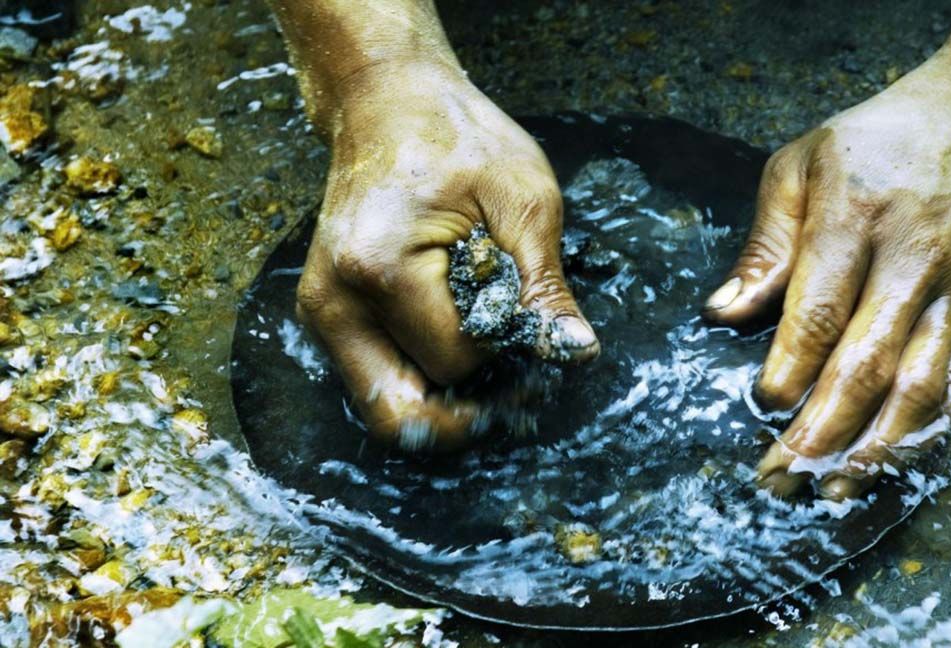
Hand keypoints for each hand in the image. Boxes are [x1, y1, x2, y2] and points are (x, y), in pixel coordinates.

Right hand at [295, 60, 597, 449]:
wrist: (388, 101)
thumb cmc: (458, 138)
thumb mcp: (524, 201)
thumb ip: (544, 286)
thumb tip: (576, 352)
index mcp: (379, 268)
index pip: (455, 362)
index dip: (503, 354)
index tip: (528, 323)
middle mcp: (334, 301)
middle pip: (401, 413)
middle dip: (465, 405)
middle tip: (512, 375)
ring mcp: (322, 312)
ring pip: (386, 407)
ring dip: (441, 396)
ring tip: (484, 348)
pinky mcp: (327, 314)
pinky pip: (376, 379)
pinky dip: (420, 374)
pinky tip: (455, 336)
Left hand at [704, 57, 950, 498]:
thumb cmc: (883, 138)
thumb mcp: (804, 163)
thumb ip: (766, 243)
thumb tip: (723, 312)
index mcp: (854, 220)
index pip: (818, 312)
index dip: (790, 369)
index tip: (762, 407)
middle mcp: (911, 262)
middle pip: (864, 364)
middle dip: (820, 432)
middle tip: (780, 477)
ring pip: (919, 386)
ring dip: (875, 448)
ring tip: (833, 490)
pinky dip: (927, 429)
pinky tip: (893, 460)